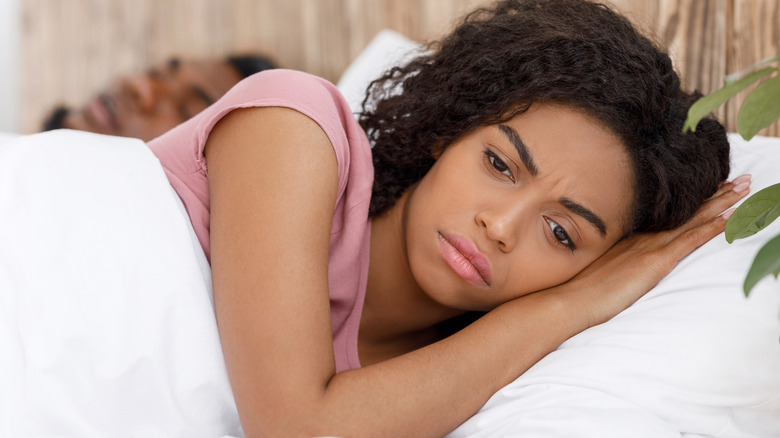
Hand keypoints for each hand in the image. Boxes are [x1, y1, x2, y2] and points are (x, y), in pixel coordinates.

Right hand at [564, 174, 750, 326]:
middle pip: (686, 211)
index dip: (694, 200)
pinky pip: (689, 240)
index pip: (670, 215)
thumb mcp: (598, 267)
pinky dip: (710, 227)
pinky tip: (728, 218)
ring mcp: (649, 248)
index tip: (713, 186)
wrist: (570, 299)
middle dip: (715, 194)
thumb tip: (619, 261)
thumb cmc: (578, 289)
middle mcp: (643, 237)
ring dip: (721, 203)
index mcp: (631, 238)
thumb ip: (613, 259)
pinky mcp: (655, 263)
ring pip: (693, 219)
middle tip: (741, 178)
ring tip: (745, 187)